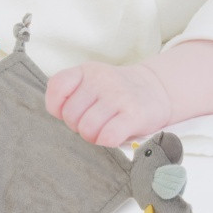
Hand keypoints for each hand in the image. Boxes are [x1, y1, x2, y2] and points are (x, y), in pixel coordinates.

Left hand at [45, 60, 171, 147]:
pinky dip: (107, 141)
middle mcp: (101, 80)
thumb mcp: (91, 81)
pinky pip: (108, 136)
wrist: (155, 89)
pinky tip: (112, 136)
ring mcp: (118, 96)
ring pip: (87, 128)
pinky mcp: (134, 114)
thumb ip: (70, 92)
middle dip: (77, 126)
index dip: (57, 107)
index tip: (69, 112)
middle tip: (91, 123)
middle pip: (70, 115)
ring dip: (93, 137)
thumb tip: (57, 111)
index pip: (57, 86)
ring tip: (102, 130)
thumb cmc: (115, 91)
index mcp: (86, 71)